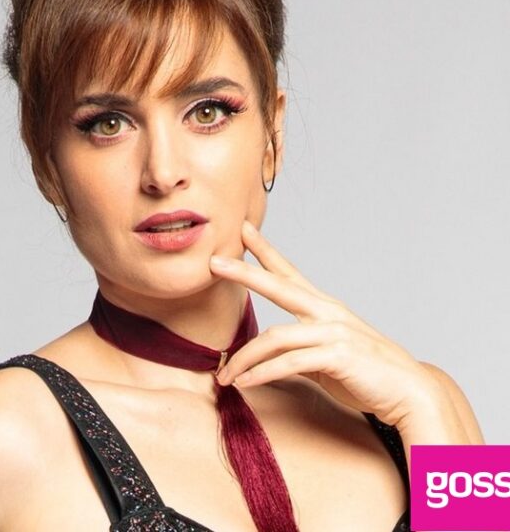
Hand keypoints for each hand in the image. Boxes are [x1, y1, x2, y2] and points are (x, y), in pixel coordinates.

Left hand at [208, 220, 440, 428]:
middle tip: (214, 262)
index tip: (244, 230)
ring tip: (224, 375)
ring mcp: (334, 332)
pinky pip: (289, 363)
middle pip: (278, 286)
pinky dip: (263, 373)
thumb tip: (273, 354)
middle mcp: (328, 313)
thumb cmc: (367, 375)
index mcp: (324, 308)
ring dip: (245, 359)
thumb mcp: (328, 356)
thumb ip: (301, 348)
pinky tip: (246, 383)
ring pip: (275, 337)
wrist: (411, 393)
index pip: (289, 273)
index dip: (265, 251)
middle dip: (244, 273)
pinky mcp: (338, 357)